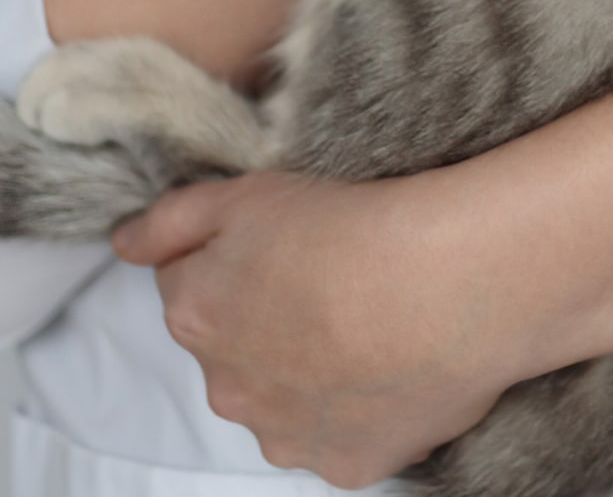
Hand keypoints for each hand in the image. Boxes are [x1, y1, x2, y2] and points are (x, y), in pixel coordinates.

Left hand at [112, 172, 506, 489]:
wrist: (446, 286)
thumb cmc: (352, 227)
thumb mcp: (248, 192)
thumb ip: (171, 220)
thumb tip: (122, 245)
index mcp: (196, 316)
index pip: (192, 284)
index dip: (240, 258)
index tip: (290, 240)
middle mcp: (229, 389)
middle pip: (236, 350)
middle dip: (269, 321)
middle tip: (334, 277)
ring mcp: (287, 435)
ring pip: (285, 400)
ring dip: (310, 371)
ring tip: (372, 320)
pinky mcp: (347, 465)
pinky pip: (342, 435)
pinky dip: (361, 406)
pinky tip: (393, 364)